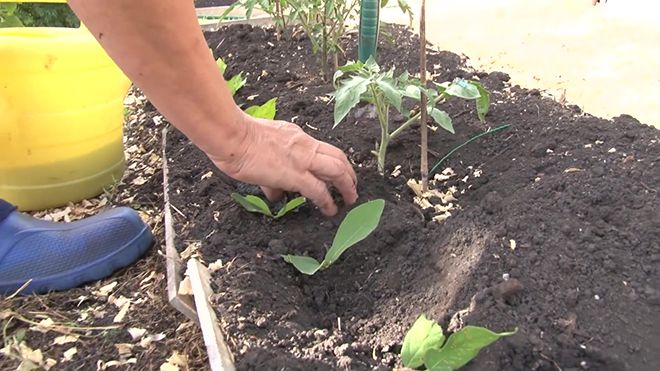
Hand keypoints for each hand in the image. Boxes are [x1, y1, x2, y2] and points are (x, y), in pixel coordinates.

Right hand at [207, 113, 357, 215]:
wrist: (231, 136)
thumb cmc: (237, 140)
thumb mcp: (260, 150)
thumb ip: (270, 172)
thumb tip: (274, 194)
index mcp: (295, 136)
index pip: (320, 149)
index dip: (331, 162)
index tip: (335, 173)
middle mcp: (304, 145)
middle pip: (338, 157)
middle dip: (349, 172)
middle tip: (352, 187)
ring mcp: (302, 159)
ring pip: (337, 170)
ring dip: (348, 185)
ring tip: (351, 199)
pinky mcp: (295, 175)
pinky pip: (319, 190)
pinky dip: (328, 201)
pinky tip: (331, 210)